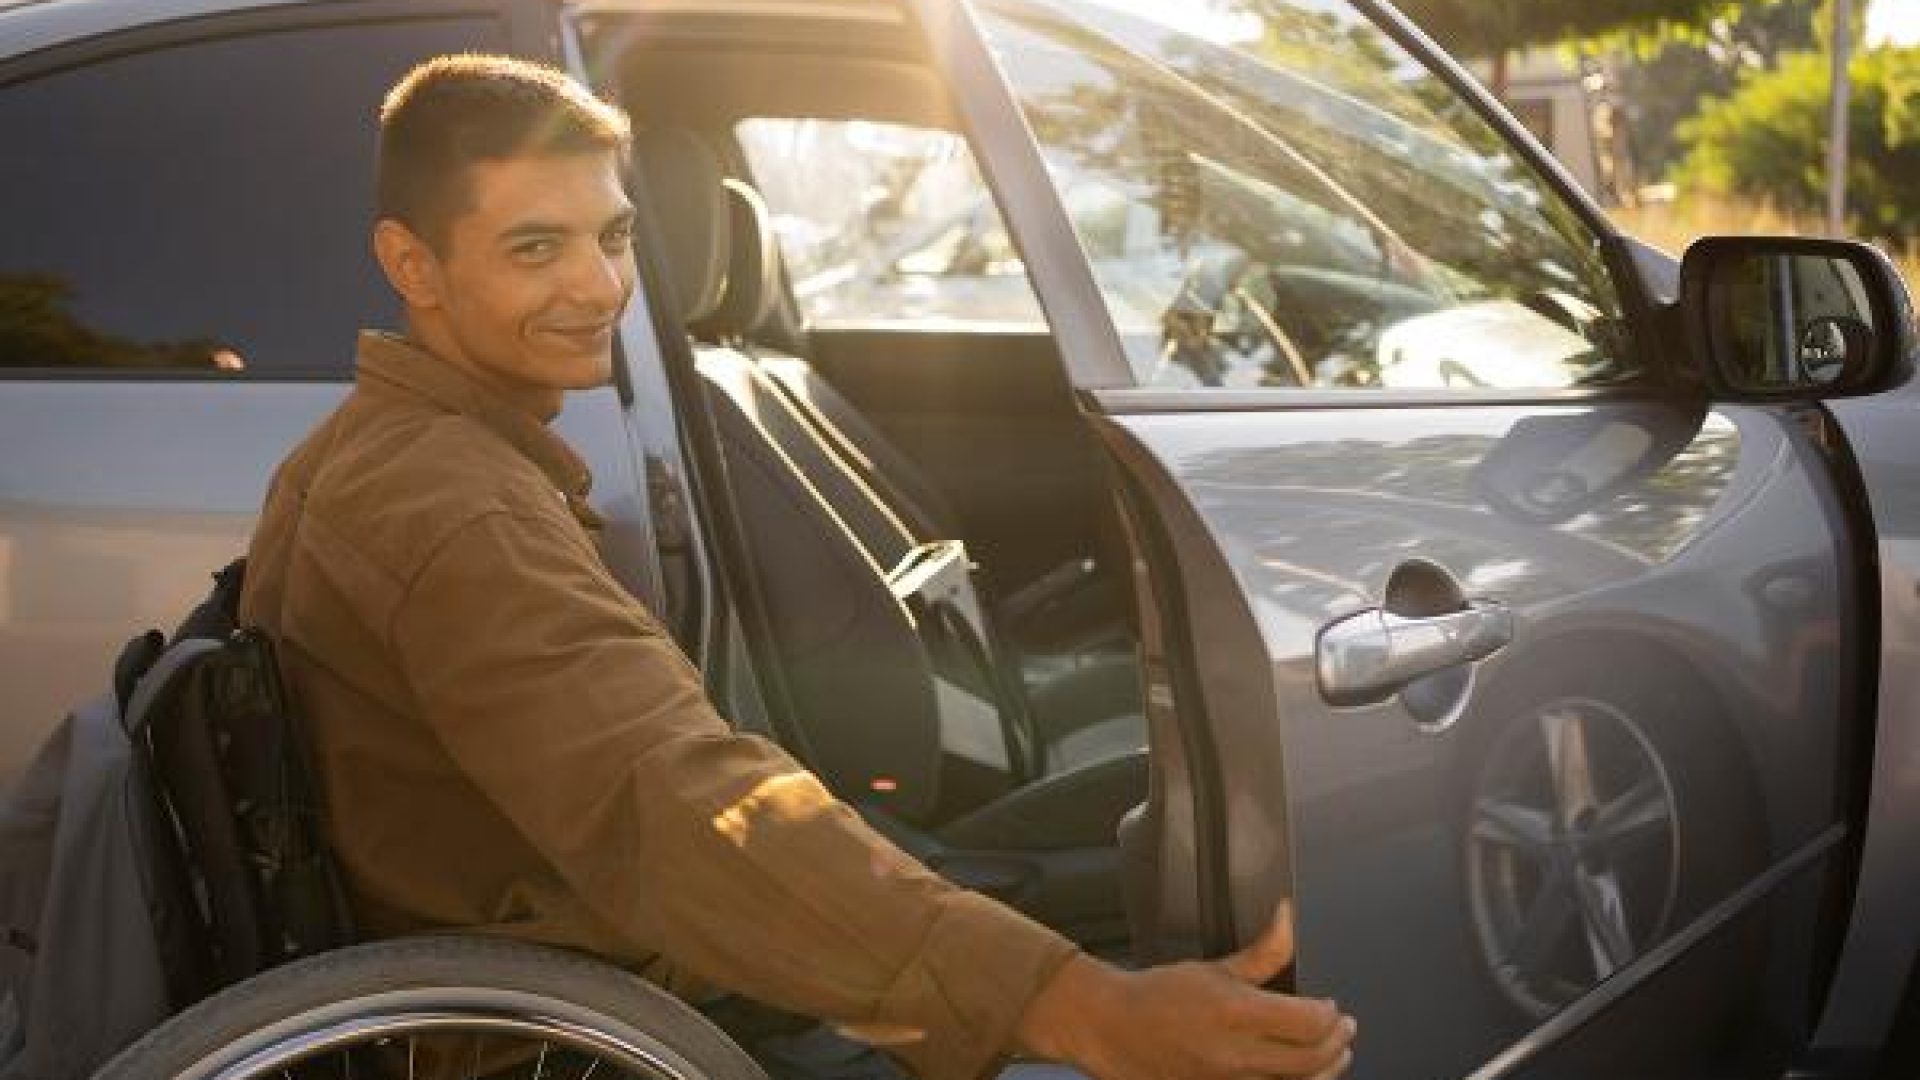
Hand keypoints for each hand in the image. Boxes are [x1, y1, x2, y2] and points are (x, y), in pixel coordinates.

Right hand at [1015, 902, 1354, 1079]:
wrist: (1114, 1029)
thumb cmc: (1159, 996)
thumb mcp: (1215, 967)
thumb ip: (1263, 951)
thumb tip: (1288, 918)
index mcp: (1234, 1012)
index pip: (1309, 1021)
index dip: (1330, 1014)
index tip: (1331, 1006)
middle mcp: (1235, 1055)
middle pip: (1313, 1059)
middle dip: (1338, 1042)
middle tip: (1344, 1029)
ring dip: (1326, 1070)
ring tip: (1334, 1055)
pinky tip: (1301, 1074)